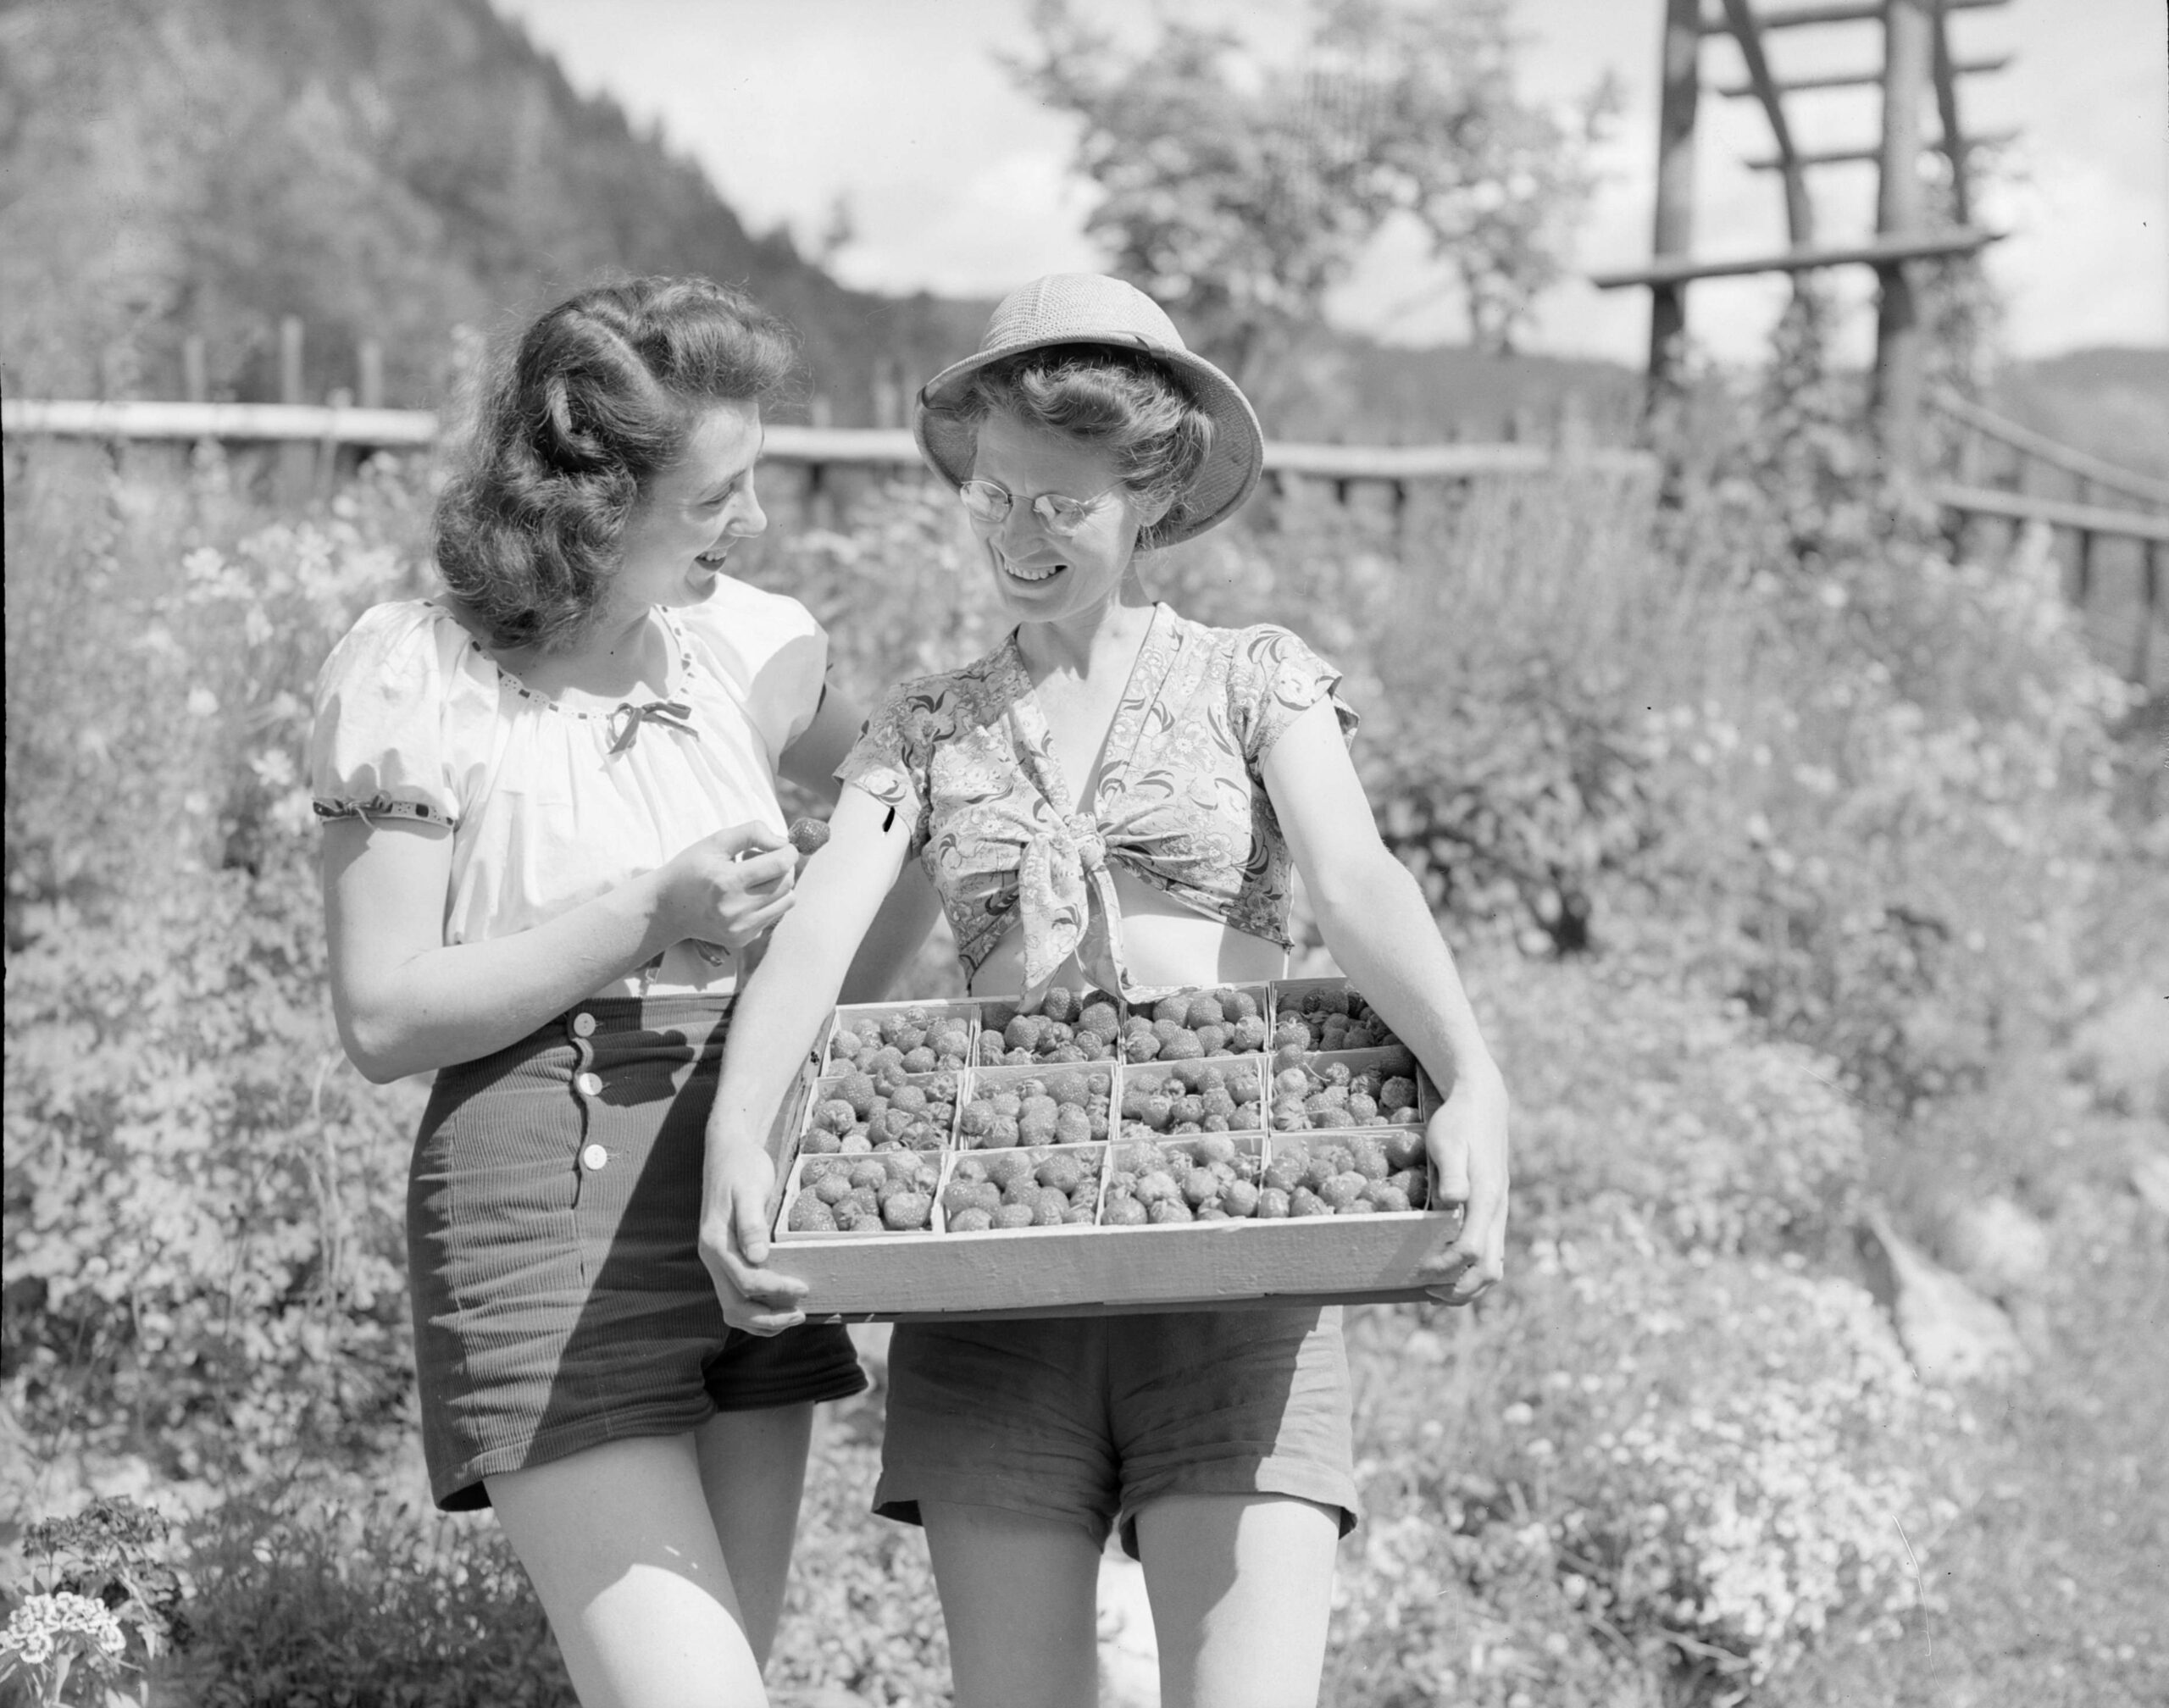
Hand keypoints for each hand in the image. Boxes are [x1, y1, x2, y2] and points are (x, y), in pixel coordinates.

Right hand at [658, 822, 798, 955]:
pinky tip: (744, 896)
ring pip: (787, 901)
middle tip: (761, 859)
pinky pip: (774, 915)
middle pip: (786, 883)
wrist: (666, 909)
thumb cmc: (691, 869)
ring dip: (779, 884)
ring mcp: (740, 929)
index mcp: (726, 882)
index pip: (778, 866)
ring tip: (753, 878)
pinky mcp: (743, 940)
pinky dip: (768, 902)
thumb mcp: (715, 842)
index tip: (785, 845)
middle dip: (783, 866)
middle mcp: (735, 910)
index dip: (788, 851)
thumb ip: (752, 833)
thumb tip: (784, 842)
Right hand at [699, 1140, 809, 1334]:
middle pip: (734, 1307)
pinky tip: (779, 1306)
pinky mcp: (726, 1259)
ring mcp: (717, 1261)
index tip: (804, 1288)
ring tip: (792, 1316)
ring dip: (761, 1320)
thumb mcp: (750, 1189)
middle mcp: (712, 1257)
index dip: (777, 1290)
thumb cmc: (742, 1167)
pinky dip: (757, 1309)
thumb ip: (751, 1223)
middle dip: (768, 1318)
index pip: (746, 1282)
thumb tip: (757, 1258)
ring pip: (732, 1308)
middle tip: (801, 1314)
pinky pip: (736, 1295)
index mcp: (715, 1242)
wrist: (727, 1152)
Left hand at [1422, 1063, 1508, 1305]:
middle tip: (1427, 1292)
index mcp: (1486, 1197)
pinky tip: (1450, 1267)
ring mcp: (1498, 1212)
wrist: (1483, 1103)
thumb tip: (1455, 1202)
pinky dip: (1473, 1268)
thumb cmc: (1458, 1123)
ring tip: (1438, 1291)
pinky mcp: (1493, 1210)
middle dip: (1461, 1289)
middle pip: (1490, 1269)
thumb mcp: (1448, 1142)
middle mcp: (1497, 1210)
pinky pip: (1491, 1251)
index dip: (1446, 1266)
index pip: (1471, 1249)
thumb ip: (1452, 1173)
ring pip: (1495, 1264)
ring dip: (1470, 1285)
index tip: (1419, 1269)